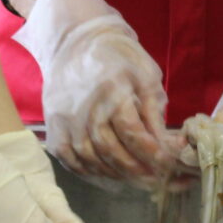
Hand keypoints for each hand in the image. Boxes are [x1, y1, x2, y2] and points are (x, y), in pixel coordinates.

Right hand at [16, 0, 176, 183]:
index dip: (152, 154)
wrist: (76, 42)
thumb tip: (168, 144)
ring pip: (92, 160)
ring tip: (134, 178)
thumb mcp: (145, 75)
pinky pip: (72, 160)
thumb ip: (154, 111)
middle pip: (112, 151)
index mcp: (113, 91)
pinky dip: (91, 172)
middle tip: (155, 179)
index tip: (168, 165)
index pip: (134, 133)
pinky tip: (107, 173)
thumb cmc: (118, 57)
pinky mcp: (54, 129)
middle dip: (137, 170)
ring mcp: (66, 121)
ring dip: (116, 174)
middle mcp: (86, 109)